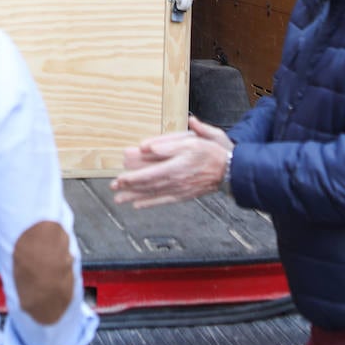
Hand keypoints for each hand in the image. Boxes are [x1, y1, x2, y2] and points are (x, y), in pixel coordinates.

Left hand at [110, 117, 230, 207]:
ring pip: (153, 194)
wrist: (230, 169)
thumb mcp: (194, 140)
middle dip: (129, 187)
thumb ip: (170, 143)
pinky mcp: (184, 195)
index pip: (150, 173)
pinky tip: (139, 205)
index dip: (134, 177)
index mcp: (177, 165)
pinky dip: (150, 203)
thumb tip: (150, 146)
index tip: (120, 178)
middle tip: (113, 188)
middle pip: (148, 185)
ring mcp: (180, 189)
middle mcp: (177, 180)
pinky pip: (164, 200)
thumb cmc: (212, 151)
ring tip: (120, 199)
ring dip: (135, 197)